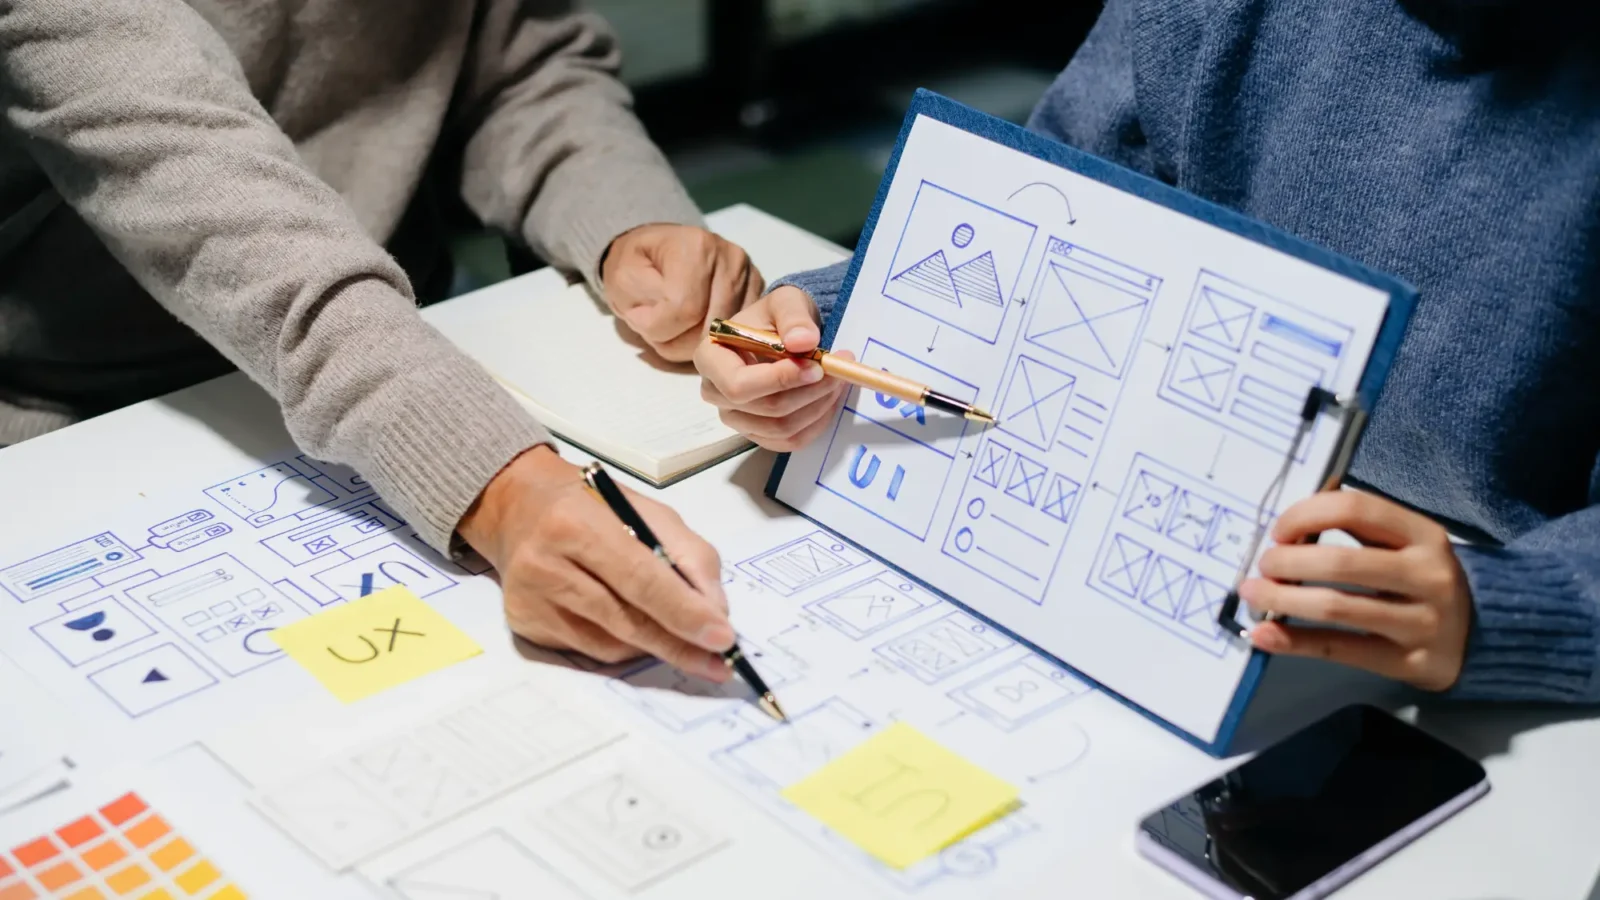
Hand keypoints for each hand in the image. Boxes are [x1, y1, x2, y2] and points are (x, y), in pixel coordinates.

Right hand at [457, 445, 733, 679]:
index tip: (722, 638)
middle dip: (679, 645)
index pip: (641, 578)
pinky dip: (623, 647)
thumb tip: (715, 611)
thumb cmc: (591, 506)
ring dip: (654, 648)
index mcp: (577, 524)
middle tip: (718, 664)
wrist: (517, 507)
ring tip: (679, 640)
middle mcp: (546, 564)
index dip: (684, 612)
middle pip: (626, 619)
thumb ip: (688, 555)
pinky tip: (634, 630)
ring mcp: (531, 600)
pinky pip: (589, 651)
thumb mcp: (646, 511)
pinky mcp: (525, 625)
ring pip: (610, 645)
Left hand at [602, 224, 763, 361]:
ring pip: (725, 339)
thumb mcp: (620, 280)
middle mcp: (732, 258)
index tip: (641, 316)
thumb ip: (639, 307)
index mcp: (697, 247)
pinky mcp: (758, 296)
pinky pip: (737, 337)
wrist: (659, 252)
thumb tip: (667, 327)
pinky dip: (713, 342)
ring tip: (675, 326)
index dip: (657, 327)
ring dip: (693, 344)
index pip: (684, 310)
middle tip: (657, 326)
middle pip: (708, 328)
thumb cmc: (638, 264)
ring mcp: (750, 277)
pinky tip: (696, 327)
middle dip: (676, 341)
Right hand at [694, 285, 849, 451]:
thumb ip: (794, 318)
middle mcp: (716, 393)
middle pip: (766, 409)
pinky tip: (829, 398)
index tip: (817, 366)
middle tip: (839, 370)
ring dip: (819, 406)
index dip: (780, 380)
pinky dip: (818, 422)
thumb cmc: (776, 317)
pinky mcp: (759, 433)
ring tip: (838, 379)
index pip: (739, 385)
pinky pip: (791, 440)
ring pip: (782, 428)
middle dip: (810, 392)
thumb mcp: (786, 302)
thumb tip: (803, 342)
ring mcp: (736, 418)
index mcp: (711, 359)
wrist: (782, 334)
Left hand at [1239, 491, 1472, 690]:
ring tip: (1254, 593)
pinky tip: (1264, 634)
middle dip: (1287, 562)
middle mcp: (1426, 575)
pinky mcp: (1409, 662)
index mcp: (1424, 534)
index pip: (1355, 510)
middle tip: (1263, 565)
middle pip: (1341, 563)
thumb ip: (1359, 531)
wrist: (1486, 634)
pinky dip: (1294, 641)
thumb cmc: (1424, 579)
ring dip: (1282, 599)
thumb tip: (1289, 528)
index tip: (1279, 531)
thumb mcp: (1407, 543)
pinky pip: (1340, 649)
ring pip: (1337, 608)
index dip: (1306, 515)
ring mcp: (1421, 622)